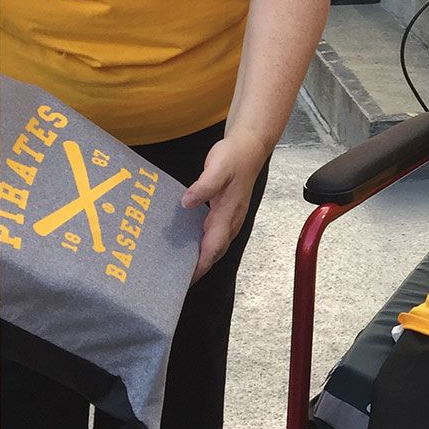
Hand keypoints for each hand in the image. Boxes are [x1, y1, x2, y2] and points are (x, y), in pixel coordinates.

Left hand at [177, 134, 264, 280]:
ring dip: (202, 259)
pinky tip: (191, 243)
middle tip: (178, 280)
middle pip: (215, 253)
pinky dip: (204, 245)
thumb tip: (187, 203)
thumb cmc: (234, 157)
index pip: (213, 248)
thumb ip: (203, 186)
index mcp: (227, 214)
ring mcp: (231, 218)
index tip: (186, 279)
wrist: (250, 148)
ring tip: (183, 267)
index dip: (200, 265)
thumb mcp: (217, 168)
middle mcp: (231, 221)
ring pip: (216, 246)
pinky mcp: (228, 213)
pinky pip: (216, 236)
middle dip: (200, 268)